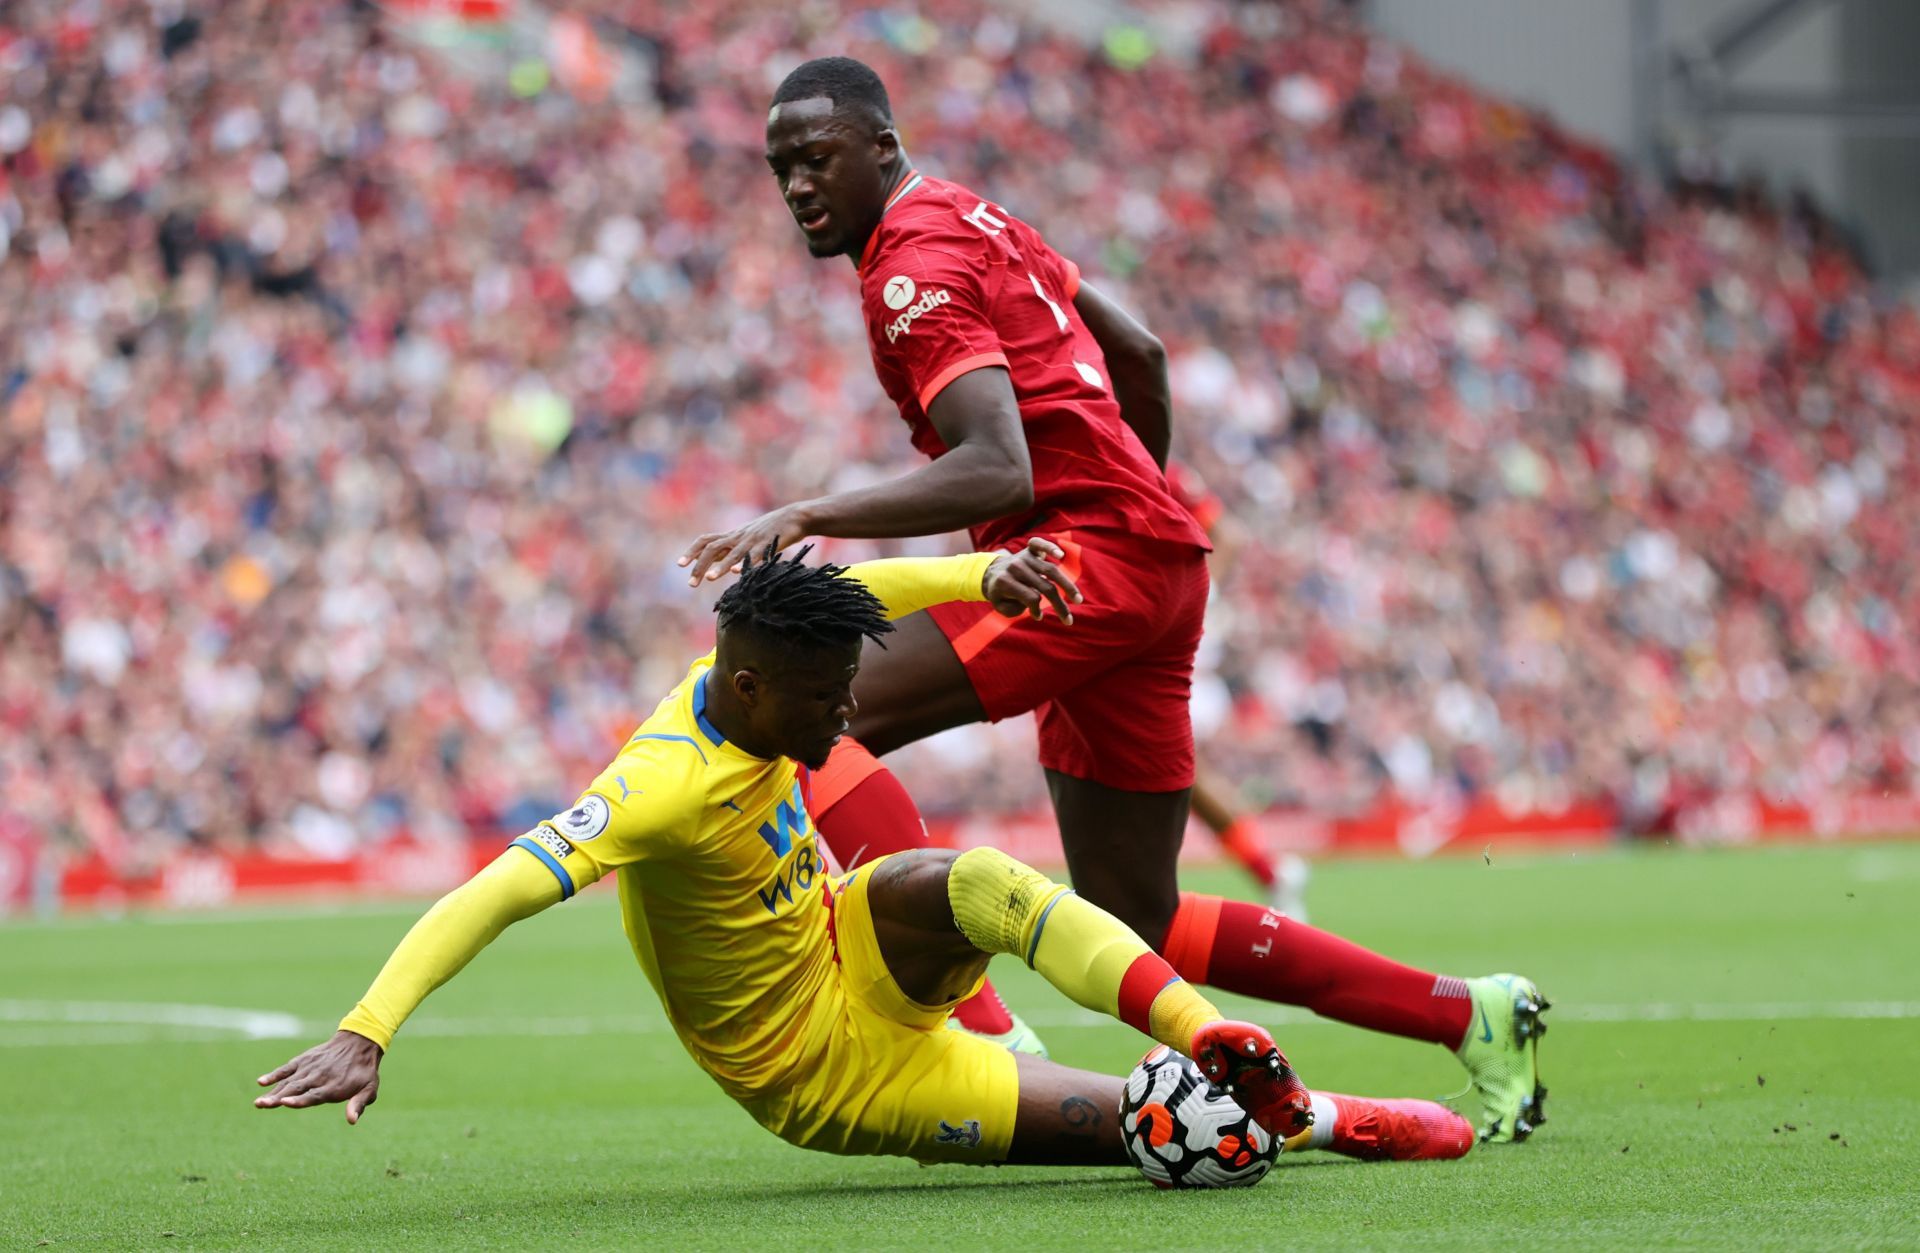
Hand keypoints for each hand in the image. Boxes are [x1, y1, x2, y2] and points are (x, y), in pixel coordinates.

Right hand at [254, 1029, 383, 1123]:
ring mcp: (310, 1068)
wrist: (359, 1042)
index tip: (285, 1103)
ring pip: (289, 1081)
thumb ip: (359, 1104)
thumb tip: (352, 1121)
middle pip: (296, 1089)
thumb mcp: (369, 1088)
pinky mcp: (304, 1060)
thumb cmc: (363, 1071)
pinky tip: (261, 1081)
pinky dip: (275, 1074)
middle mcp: (319, 1077)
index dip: (299, 1100)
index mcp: (333, 1087)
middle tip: (261, 1105)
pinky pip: (287, 1068)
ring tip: (258, 1102)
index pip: (314, 1096)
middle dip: (278, 1098)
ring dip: (273, 1091)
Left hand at [679, 503, 811, 586]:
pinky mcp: (769, 543)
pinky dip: (746, 563)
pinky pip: (756, 554)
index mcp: (733, 535)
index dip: (692, 551)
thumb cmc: (772, 530)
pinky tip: (738, 572)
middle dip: (700, 565)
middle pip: (713, 548)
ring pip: (733, 553)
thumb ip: (736, 550)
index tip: (680, 565)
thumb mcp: (749, 538)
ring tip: (709, 578)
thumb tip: (722, 567)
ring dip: (720, 566)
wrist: (796, 517)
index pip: (706, 541)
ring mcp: (753, 539)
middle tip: (691, 584)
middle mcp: (739, 536)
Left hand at [984, 538, 1081, 622]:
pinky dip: (1050, 547)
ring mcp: (1023, 556)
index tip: (1038, 617)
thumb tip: (1035, 606)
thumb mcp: (1000, 606)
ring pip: (1051, 570)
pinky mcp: (1029, 549)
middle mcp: (1015, 567)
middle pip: (1045, 586)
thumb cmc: (1000, 593)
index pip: (1031, 597)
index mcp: (1005, 582)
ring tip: (1078, 599)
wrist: (991, 573)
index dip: (1036, 610)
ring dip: (1067, 585)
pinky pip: (1039, 544)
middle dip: (1059, 605)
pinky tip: (1060, 555)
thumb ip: (1014, 609)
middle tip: (1069, 620)